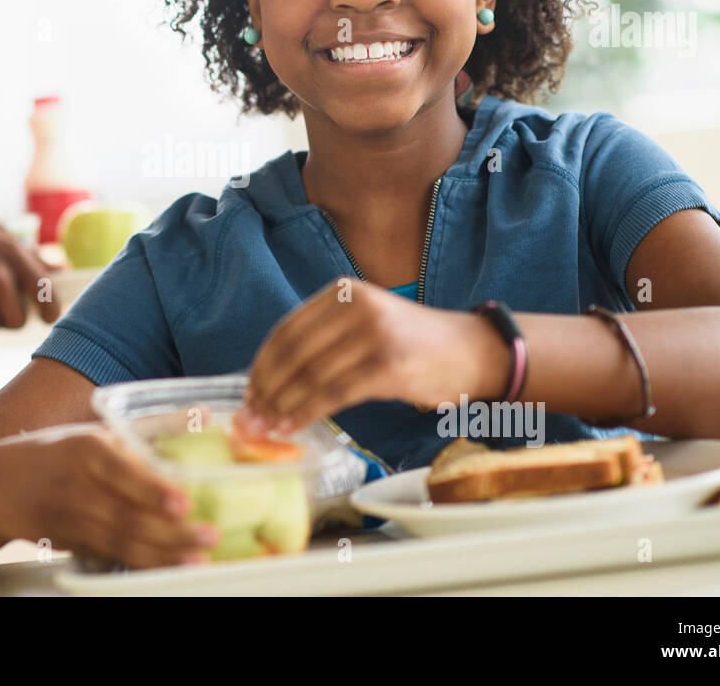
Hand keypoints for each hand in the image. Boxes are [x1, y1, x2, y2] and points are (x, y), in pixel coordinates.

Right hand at [0, 425, 219, 568]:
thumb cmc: (61, 453)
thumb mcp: (98, 432)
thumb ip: (151, 428)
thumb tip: (204, 414)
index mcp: (84, 449)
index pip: (119, 471)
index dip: (151, 489)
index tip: (182, 502)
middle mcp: (74, 486)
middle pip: (125, 515)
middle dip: (170, 531)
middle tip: (208, 536)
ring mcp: (69, 520)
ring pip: (120, 543)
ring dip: (162, 555)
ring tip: (197, 559)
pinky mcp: (68, 545)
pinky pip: (110, 557)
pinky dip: (141, 564)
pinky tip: (169, 567)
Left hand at [236, 279, 509, 434]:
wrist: (471, 351)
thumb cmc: (411, 345)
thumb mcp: (365, 324)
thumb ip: (324, 339)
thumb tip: (270, 379)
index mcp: (343, 292)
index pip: (287, 330)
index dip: (262, 364)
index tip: (248, 392)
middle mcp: (357, 305)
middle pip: (294, 352)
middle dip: (266, 389)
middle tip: (250, 417)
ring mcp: (374, 333)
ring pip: (311, 375)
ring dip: (282, 405)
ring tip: (266, 427)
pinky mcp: (389, 364)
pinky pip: (334, 393)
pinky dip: (307, 412)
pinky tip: (292, 425)